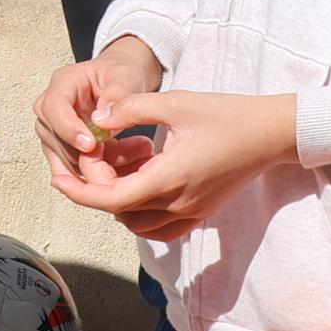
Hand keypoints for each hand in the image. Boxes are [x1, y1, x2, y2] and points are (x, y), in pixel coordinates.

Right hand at [33, 35, 165, 172]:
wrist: (122, 81)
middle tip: (122, 157)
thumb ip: (117, 94)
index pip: (53, 108)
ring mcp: (54, 130)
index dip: (68, 129)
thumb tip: (102, 119)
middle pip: (54, 139)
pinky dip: (100, 171)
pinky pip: (75, 168)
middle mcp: (51, 108)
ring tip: (136, 155)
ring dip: (98, 166)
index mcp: (63, 83)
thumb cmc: (121, 73)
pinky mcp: (63, 148)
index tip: (90, 145)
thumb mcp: (126, 76)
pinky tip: (126, 163)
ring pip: (64, 159)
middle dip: (85, 154)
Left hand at [52, 88, 297, 238]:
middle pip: (120, 213)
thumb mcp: (175, 101)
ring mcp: (191, 212)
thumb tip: (97, 117)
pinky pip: (159, 228)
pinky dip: (140, 216)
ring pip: (137, 224)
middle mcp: (179, 202)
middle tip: (88, 164)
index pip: (111, 199)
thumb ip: (131, 109)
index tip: (58, 178)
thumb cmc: (226, 113)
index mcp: (169, 176)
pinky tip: (138, 188)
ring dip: (117, 205)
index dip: (79, 191)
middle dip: (96, 191)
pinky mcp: (200, 213)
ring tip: (114, 172)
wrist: (271, 133)